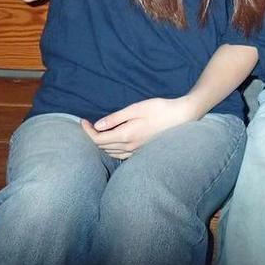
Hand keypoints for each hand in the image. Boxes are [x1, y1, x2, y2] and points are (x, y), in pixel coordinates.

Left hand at [81, 97, 200, 159]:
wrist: (181, 117)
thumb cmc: (159, 109)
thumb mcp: (136, 109)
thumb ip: (115, 118)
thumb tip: (97, 126)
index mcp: (126, 135)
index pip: (98, 139)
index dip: (87, 131)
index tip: (83, 121)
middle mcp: (129, 147)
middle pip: (102, 147)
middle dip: (92, 137)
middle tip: (88, 125)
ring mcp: (136, 151)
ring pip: (111, 153)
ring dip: (101, 144)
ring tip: (97, 133)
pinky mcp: (142, 151)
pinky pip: (120, 155)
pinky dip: (111, 149)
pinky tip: (112, 142)